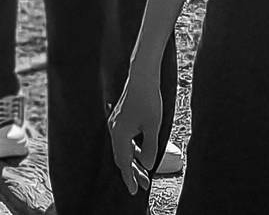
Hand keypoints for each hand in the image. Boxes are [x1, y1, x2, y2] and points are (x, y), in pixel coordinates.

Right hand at [108, 66, 162, 195]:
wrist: (142, 76)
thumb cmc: (149, 100)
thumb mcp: (153, 127)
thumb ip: (149, 148)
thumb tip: (147, 165)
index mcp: (120, 134)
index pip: (124, 162)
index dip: (129, 178)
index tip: (134, 191)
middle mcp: (115, 130)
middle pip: (122, 157)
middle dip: (133, 172)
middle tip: (143, 186)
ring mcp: (117, 123)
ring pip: (124, 148)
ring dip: (134, 161)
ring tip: (145, 173)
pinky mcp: (121, 118)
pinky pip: (125, 140)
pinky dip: (133, 149)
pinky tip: (140, 155)